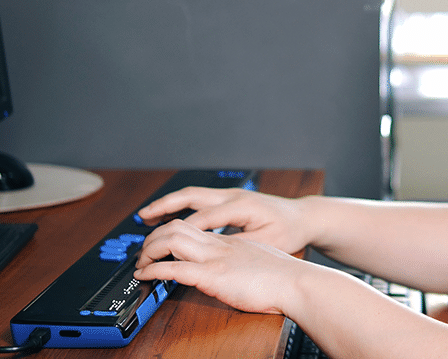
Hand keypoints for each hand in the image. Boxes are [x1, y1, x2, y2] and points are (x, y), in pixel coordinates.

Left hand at [134, 219, 301, 313]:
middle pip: (177, 226)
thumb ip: (244, 262)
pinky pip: (174, 268)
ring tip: (141, 263)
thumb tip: (236, 271)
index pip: (194, 226)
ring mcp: (215, 258)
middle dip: (153, 236)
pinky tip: (145, 276)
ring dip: (149, 250)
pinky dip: (153, 271)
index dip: (172, 230)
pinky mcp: (212, 276)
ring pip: (171, 239)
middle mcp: (220, 244)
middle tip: (143, 251)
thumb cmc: (286, 277)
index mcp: (231, 241)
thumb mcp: (260, 261)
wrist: (298, 282)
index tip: (160, 241)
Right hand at [137, 187, 310, 254]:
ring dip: (170, 204)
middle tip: (143, 218)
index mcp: (240, 207)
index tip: (160, 247)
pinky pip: (201, 199)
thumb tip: (211, 254)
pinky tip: (172, 217)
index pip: (201, 220)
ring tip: (148, 215)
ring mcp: (231, 195)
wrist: (305, 218)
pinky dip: (183, 206)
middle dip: (164, 206)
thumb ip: (238, 246)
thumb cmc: (289, 232)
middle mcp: (233, 196)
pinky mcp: (232, 199)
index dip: (178, 234)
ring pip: (193, 195)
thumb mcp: (266, 243)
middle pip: (190, 197)